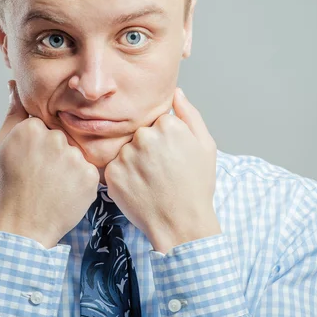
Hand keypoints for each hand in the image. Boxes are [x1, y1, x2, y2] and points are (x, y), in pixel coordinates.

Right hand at [0, 80, 99, 248]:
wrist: (22, 228)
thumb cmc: (8, 188)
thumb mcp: (1, 147)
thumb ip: (12, 113)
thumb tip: (13, 84)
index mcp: (31, 128)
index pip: (43, 126)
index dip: (36, 146)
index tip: (30, 163)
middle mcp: (55, 138)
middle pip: (60, 138)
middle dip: (53, 155)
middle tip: (41, 177)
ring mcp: (74, 157)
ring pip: (75, 154)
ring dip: (67, 167)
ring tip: (52, 187)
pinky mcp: (90, 176)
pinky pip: (88, 171)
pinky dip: (79, 182)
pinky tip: (65, 193)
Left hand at [104, 88, 220, 252]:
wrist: (181, 224)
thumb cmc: (196, 186)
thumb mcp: (205, 146)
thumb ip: (189, 115)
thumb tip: (176, 92)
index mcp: (167, 125)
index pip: (158, 122)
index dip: (166, 140)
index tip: (172, 156)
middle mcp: (144, 136)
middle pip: (140, 134)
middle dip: (148, 149)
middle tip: (161, 171)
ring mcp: (126, 155)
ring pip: (126, 150)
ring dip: (134, 162)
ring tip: (151, 181)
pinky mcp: (111, 173)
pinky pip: (115, 167)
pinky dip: (124, 176)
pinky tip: (139, 188)